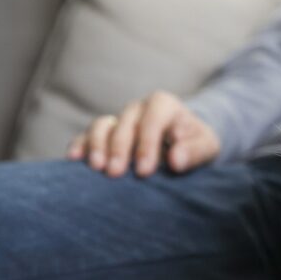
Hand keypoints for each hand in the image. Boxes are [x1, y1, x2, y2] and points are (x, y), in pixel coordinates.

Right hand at [68, 91, 220, 177]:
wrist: (187, 141)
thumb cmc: (197, 143)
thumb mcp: (207, 146)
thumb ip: (194, 151)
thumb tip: (175, 160)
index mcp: (164, 105)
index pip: (152, 120)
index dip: (147, 144)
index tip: (145, 171)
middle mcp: (139, 109)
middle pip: (125, 123)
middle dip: (120, 149)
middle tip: (116, 173)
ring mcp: (120, 120)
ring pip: (103, 125)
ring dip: (97, 146)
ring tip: (97, 167)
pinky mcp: (107, 134)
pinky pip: (88, 135)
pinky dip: (81, 145)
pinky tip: (73, 159)